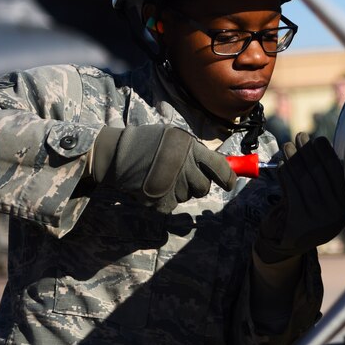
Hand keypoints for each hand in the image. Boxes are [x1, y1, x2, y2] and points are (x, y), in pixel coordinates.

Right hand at [91, 124, 235, 212]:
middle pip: (204, 187)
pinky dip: (164, 200)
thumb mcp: (175, 139)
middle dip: (196, 185)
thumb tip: (223, 168)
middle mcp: (183, 165)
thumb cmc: (148, 144)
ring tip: (162, 177)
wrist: (115, 154)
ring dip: (179, 191)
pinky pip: (171, 205)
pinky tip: (153, 187)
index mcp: (189, 147)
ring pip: (187, 196)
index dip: (228, 179)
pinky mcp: (159, 200)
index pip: (220, 168)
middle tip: (182, 177)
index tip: (229, 184)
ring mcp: (171, 184)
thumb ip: (197, 152)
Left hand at [257, 133, 344, 262]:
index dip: (327, 153)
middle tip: (300, 136)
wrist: (288, 247)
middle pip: (319, 174)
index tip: (318, 139)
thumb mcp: (321, 203)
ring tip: (287, 145)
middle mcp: (334, 215)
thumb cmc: (305, 217)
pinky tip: (282, 164)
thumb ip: (324, 182)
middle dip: (308, 152)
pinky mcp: (298, 221)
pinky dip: (286, 173)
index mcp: (343, 208)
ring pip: (303, 179)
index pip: (336, 173)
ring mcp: (317, 220)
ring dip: (294, 159)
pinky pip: (291, 189)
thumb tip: (320, 147)